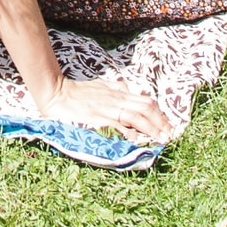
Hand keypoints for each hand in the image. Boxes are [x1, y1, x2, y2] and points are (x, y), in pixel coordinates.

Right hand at [35, 75, 175, 144]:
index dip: (159, 114)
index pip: (145, 102)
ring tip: (162, 140)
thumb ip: (114, 88)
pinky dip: (132, 133)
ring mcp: (107, 110)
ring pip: (137, 117)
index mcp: (117, 94)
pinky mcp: (98, 119)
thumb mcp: (99, 86)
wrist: (56, 93)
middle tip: (170, 136)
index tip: (168, 126)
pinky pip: (119, 126)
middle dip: (161, 123)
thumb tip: (126, 88)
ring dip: (152, 129)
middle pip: (145, 109)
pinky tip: (140, 140)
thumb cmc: (76, 92)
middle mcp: (116, 100)